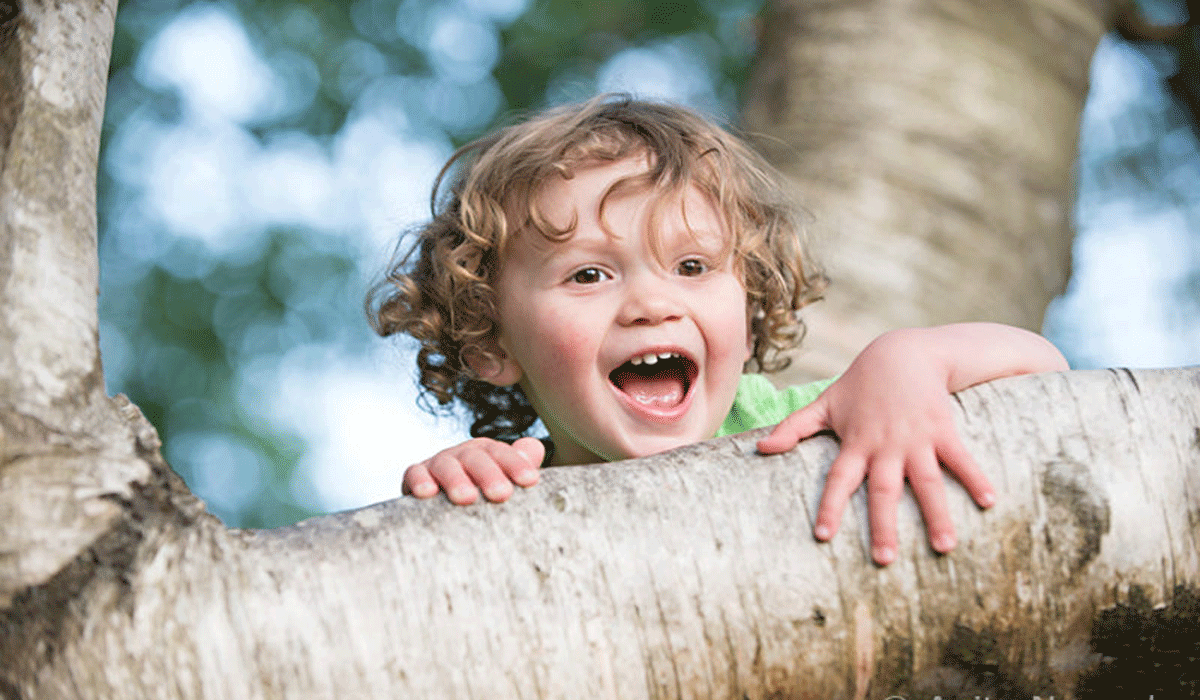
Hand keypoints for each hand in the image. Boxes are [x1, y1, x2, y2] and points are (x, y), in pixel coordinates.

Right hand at [403, 436, 543, 504]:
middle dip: (489, 475)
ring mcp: (439, 463)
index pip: (503, 454)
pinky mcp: (416, 476)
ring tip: (467, 498)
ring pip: (447, 465)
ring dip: (456, 480)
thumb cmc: (484, 496)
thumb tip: (535, 447)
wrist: (447, 508)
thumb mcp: (504, 481)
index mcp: (487, 452)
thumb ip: (521, 464)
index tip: (531, 481)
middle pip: (477, 458)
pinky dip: (419, 481)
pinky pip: (414, 473)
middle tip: (502, 494)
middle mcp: (463, 454)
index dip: (516, 465)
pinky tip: (427, 493)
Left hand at [757, 327, 996, 564]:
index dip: (830, 506)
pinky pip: (960, 458)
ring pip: (926, 482)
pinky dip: (975, 478)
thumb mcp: (824, 404)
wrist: (902, 352)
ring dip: (936, 514)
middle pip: (883, 491)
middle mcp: (885, 446)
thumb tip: (759, 449)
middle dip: (883, 526)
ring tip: (945, 547)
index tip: (823, 535)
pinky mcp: (943, 429)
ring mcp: (916, 439)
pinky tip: (990, 502)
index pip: (838, 480)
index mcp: (855, 443)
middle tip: (884, 561)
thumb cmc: (860, 384)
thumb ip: (793, 428)